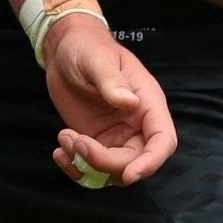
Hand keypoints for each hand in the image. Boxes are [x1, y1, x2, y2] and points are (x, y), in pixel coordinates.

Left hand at [41, 13, 176, 186]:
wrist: (65, 51)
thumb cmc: (88, 47)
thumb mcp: (98, 59)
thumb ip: (112, 80)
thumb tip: (130, 102)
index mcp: (147, 103)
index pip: (163, 140)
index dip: (151, 162)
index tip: (129, 175)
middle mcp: (136, 125)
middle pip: (134, 161)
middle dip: (105, 162)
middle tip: (77, 142)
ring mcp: (116, 137)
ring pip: (112, 171)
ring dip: (86, 165)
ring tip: (64, 137)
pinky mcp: (95, 143)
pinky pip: (91, 169)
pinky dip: (76, 168)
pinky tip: (60, 151)